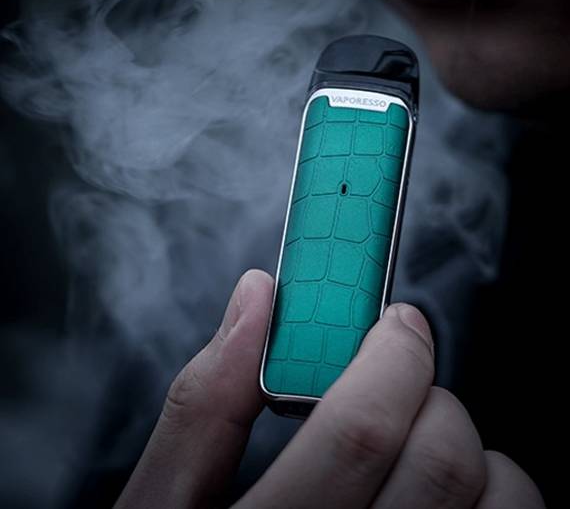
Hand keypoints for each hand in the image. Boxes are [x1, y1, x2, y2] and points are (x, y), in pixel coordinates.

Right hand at [115, 270, 543, 507]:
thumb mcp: (162, 503)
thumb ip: (205, 400)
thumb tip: (255, 299)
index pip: (359, 431)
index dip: (391, 356)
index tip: (398, 324)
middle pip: (441, 461)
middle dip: (426, 393)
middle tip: (395, 389)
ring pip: (501, 504)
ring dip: (471, 451)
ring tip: (417, 451)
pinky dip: (493, 498)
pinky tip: (438, 500)